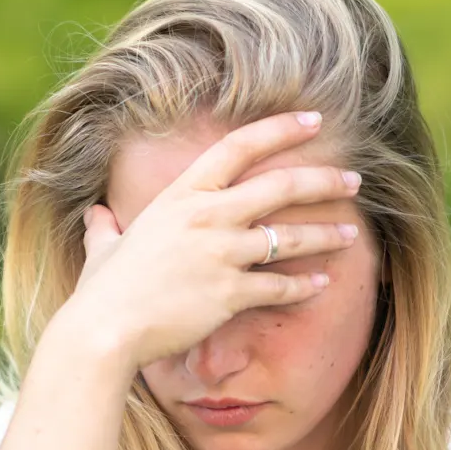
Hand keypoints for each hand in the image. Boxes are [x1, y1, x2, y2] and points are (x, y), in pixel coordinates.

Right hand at [63, 110, 360, 370]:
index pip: (238, 147)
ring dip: (326, 234)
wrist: (105, 329)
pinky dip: (305, 286)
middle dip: (323, 180)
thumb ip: (106, 228)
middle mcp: (207, 216)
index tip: (313, 120)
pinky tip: (323, 284)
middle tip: (353, 180)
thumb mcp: (104, 248)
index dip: (280, 129)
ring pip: (290, 237)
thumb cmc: (103, 291)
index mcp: (181, 195)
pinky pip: (280, 286)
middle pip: (280, 186)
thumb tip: (97, 217)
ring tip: (350, 234)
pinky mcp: (231, 293)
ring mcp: (222, 254)